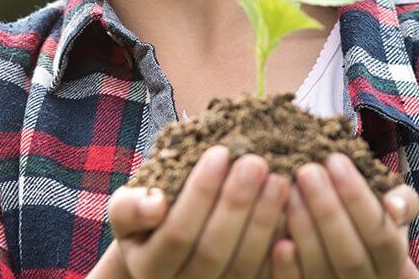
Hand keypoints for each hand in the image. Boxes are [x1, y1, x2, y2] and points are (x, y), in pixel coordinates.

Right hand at [102, 146, 291, 277]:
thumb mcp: (126, 209)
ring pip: (244, 268)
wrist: (168, 252)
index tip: (220, 153)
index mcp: (150, 268)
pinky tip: (292, 212)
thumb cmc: (148, 220)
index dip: (200, 194)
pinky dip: (283, 249)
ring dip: (264, 222)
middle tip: (255, 162)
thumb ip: (131, 207)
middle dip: (235, 203)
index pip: (177, 233)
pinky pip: (267, 277)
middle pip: (212, 252)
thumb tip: (156, 203)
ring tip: (278, 180)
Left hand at [270, 153, 418, 278]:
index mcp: (391, 261)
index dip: (358, 199)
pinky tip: (279, 240)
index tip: (335, 160)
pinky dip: (288, 268)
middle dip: (327, 210)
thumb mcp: (393, 212)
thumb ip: (404, 203)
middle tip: (307, 171)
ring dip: (305, 229)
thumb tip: (394, 205)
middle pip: (350, 255)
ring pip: (322, 270)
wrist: (349, 263)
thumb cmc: (368, 223)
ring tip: (290, 190)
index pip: (380, 234)